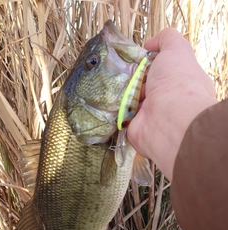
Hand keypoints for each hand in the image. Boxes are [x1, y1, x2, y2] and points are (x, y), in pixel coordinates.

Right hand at [127, 28, 217, 180]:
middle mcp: (167, 101)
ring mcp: (151, 116)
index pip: (162, 71)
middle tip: (122, 71)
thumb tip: (150, 44)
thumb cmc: (177, 83)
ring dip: (121, 91)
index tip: (138, 58)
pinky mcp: (135, 128)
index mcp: (180, 83)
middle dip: (132, 76)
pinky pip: (120, 116)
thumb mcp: (176, 49)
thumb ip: (166, 39)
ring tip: (115, 83)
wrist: (167, 119)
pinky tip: (111, 98)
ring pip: (130, 99)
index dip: (149, 63)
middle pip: (143, 84)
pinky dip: (114, 108)